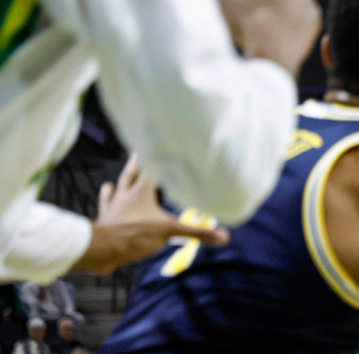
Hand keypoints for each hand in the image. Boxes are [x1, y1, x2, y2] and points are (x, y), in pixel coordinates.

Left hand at [75, 156, 228, 274]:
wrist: (101, 249)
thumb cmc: (135, 234)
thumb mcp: (169, 232)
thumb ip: (196, 233)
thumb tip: (224, 237)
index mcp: (142, 191)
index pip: (153, 167)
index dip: (157, 156)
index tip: (160, 142)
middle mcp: (126, 194)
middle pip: (132, 173)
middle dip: (137, 162)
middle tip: (138, 150)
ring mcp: (113, 206)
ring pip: (116, 187)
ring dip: (119, 182)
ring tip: (118, 178)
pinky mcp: (103, 219)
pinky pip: (104, 206)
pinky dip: (106, 201)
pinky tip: (105, 197)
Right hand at [218, 0, 321, 76]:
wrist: (269, 47)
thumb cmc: (241, 21)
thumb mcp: (218, 0)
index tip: (245, 3)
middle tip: (257, 16)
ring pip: (293, 1)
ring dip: (284, 10)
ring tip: (268, 28)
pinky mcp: (315, 16)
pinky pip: (304, 18)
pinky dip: (295, 25)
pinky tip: (281, 34)